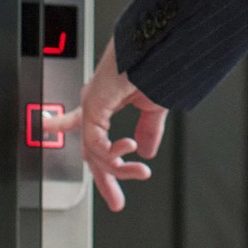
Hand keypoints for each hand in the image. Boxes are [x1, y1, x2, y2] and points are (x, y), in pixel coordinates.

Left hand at [43, 36, 168, 211]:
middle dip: (105, 180)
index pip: (90, 132)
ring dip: (120, 168)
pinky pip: (95, 142)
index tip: (94, 172)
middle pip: (91, 152)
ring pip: (95, 152)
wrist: (157, 46)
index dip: (93, 155)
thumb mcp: (153, 105)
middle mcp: (94, 104)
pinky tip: (128, 151)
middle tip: (117, 202)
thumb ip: (148, 129)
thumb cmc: (153, 62)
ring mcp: (91, 105)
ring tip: (141, 171)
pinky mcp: (93, 105)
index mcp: (105, 101)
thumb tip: (146, 152)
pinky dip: (112, 152)